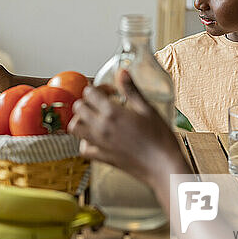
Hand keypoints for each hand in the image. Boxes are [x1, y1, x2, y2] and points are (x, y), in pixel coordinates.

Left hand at [68, 70, 185, 186]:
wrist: (162, 166)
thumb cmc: (160, 139)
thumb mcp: (148, 109)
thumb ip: (132, 90)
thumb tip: (122, 73)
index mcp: (113, 112)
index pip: (90, 93)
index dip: (99, 88)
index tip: (110, 91)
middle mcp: (102, 127)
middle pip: (78, 107)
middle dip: (87, 101)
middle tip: (101, 102)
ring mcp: (99, 143)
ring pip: (74, 127)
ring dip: (81, 119)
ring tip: (94, 118)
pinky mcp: (102, 157)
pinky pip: (83, 148)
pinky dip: (84, 141)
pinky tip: (96, 137)